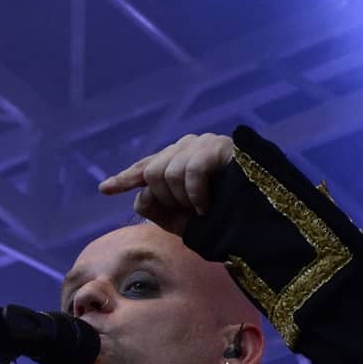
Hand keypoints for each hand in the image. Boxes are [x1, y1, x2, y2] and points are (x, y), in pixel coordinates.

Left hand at [98, 132, 234, 234]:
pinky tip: (206, 207)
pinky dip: (195, 195)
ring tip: (202, 208)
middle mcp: (186, 147)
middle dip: (165, 199)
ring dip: (182, 199)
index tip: (105, 189)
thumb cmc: (220, 217)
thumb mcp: (181, 220)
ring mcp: (202, 143)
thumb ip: (155, 209)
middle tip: (189, 211)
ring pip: (167, 173)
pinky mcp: (218, 146)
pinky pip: (190, 172)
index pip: (145, 167)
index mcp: (176, 161)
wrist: (256, 217)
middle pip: (151, 173)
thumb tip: (140, 197)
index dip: (125, 178)